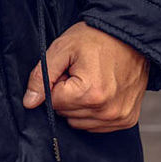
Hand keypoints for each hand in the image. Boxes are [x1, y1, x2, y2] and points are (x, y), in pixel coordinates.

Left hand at [22, 21, 149, 131]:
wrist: (131, 36)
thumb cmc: (96, 38)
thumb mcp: (62, 49)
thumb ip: (41, 77)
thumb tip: (29, 102)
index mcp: (89, 94)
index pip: (53, 102)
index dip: (56, 82)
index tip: (68, 69)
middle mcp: (106, 111)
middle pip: (65, 113)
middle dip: (67, 94)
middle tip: (80, 72)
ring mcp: (119, 117)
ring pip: (78, 122)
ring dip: (79, 104)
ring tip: (91, 80)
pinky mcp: (126, 119)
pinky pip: (96, 125)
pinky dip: (93, 110)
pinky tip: (100, 90)